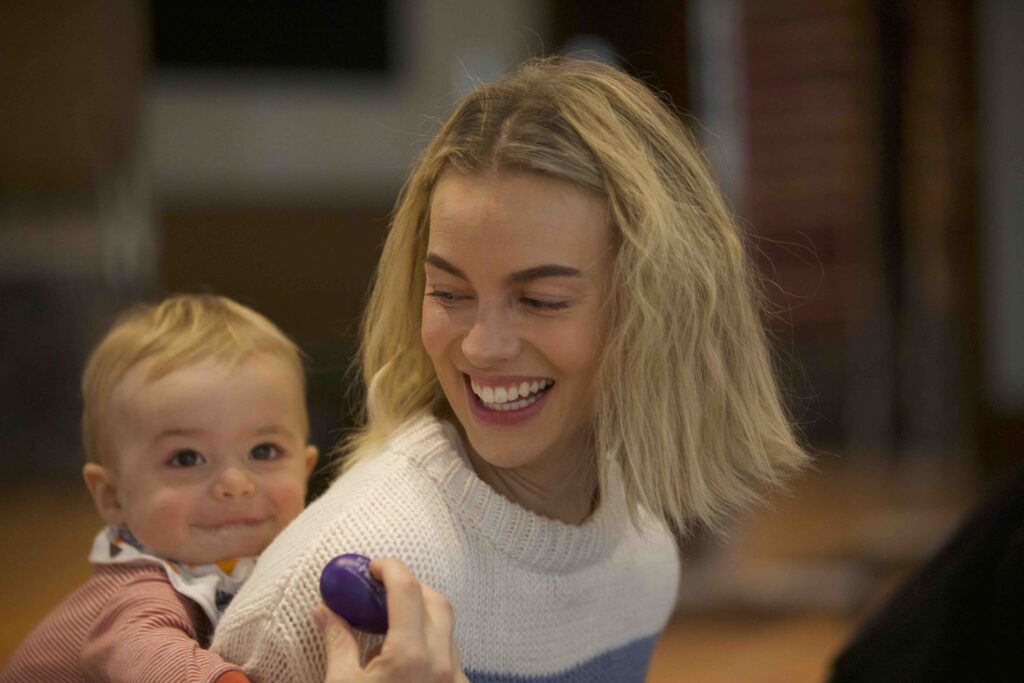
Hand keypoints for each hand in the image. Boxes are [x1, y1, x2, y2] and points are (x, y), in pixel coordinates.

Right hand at [314, 557, 468, 682]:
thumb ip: (337, 643)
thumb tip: (324, 612)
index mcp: (409, 656)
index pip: (407, 590)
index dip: (391, 568)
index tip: (373, 567)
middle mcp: (441, 663)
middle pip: (437, 603)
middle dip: (412, 588)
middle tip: (383, 591)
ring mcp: (455, 679)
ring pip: (448, 630)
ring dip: (423, 619)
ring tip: (391, 631)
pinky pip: (452, 656)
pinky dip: (432, 645)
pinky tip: (408, 660)